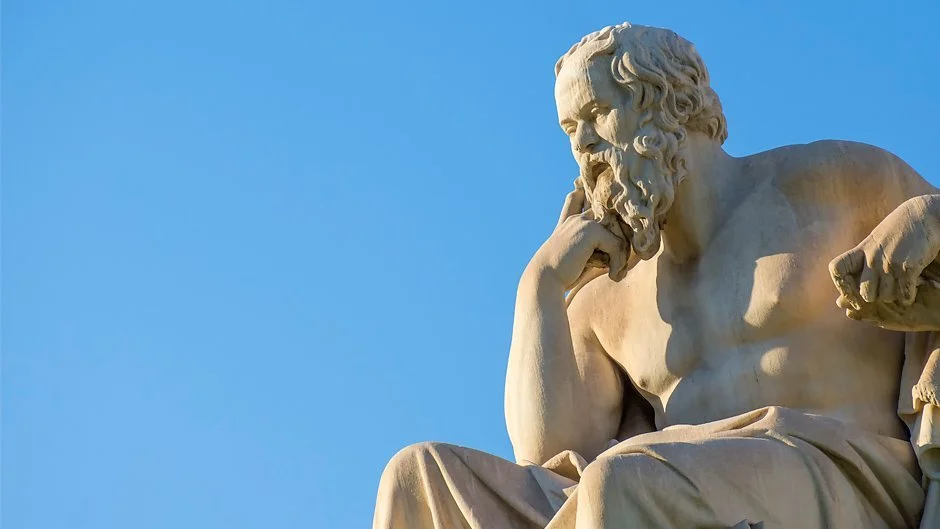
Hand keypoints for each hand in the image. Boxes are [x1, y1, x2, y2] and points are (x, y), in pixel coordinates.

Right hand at [527, 181, 629, 289]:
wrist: (544, 279)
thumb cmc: (561, 274)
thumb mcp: (576, 255)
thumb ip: (593, 246)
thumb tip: (621, 245)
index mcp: (568, 222)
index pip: (578, 197)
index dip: (586, 193)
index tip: (588, 192)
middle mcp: (576, 218)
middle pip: (609, 212)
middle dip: (620, 233)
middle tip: (620, 262)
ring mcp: (583, 221)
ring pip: (618, 231)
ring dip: (622, 253)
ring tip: (616, 271)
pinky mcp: (591, 231)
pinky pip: (617, 244)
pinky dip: (618, 262)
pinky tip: (612, 274)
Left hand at [829, 195, 939, 328]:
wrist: (923, 215)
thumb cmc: (898, 231)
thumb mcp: (874, 242)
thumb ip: (862, 259)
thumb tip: (850, 281)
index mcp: (861, 251)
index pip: (837, 269)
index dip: (841, 283)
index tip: (851, 288)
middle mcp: (872, 258)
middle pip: (864, 294)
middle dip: (874, 297)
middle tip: (883, 292)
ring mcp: (889, 264)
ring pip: (885, 297)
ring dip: (893, 297)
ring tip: (898, 289)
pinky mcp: (908, 268)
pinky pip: (903, 295)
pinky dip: (907, 297)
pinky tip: (910, 290)